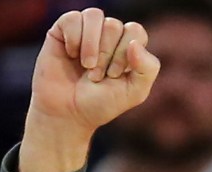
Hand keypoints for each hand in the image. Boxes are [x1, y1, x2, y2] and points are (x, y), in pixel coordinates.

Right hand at [21, 10, 158, 171]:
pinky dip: (74, 39)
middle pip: (114, 25)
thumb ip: (148, 69)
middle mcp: (107, 34)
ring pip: (95, 16)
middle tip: (96, 77)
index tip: (113, 76)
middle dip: (106, 55)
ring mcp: (85, 31)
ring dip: (91, 45)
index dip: (125, 54)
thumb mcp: (134, 92)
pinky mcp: (63, 30)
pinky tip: (70, 55)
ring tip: (85, 66)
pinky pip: (73, 18)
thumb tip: (134, 44)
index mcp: (127, 46)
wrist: (66, 115)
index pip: (135, 32)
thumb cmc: (100, 104)